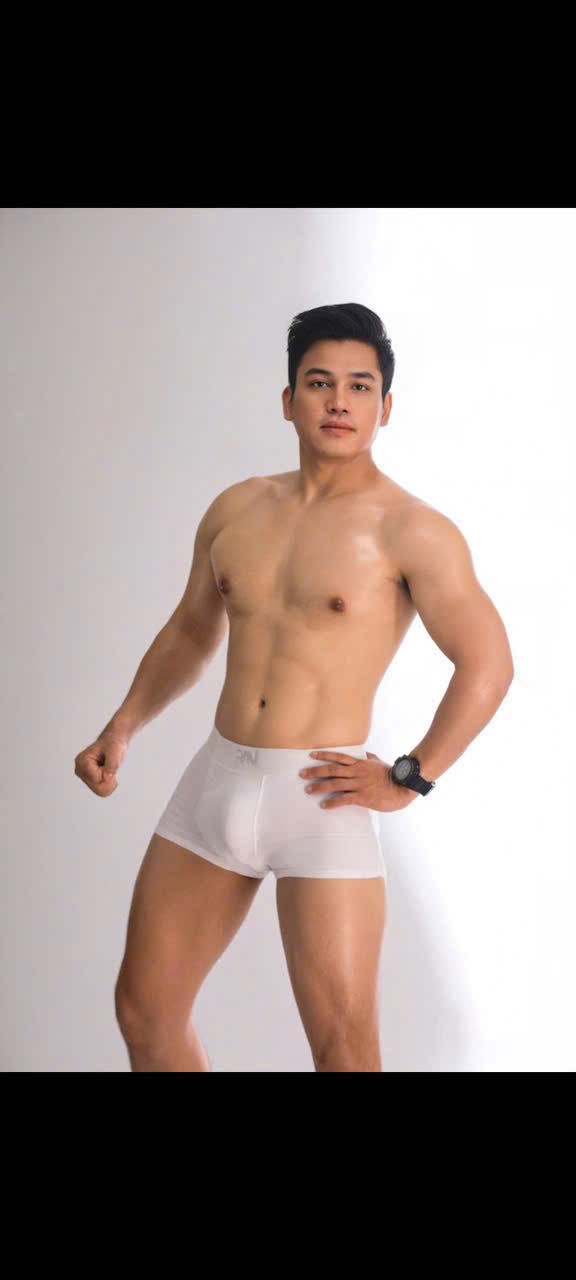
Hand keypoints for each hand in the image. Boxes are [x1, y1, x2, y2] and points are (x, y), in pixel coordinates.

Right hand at [74, 727, 129, 797]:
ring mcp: (84, 778)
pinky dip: (110, 785)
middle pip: (98, 787)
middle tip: (110, 766)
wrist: (113, 743)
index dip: (108, 772)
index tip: (107, 760)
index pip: (98, 778)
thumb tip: (107, 778)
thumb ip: (112, 764)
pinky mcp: (90, 782)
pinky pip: (103, 792)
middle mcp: (80, 771)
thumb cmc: (113, 745)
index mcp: (81, 762)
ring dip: (110, 782)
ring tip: (109, 769)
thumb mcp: (115, 751)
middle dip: (109, 778)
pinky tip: (109, 774)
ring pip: (101, 792)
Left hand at [299, 750, 416, 811]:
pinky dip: (332, 802)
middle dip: (316, 772)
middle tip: (303, 774)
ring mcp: (359, 784)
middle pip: (332, 770)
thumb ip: (369, 757)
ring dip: (320, 787)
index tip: (311, 755)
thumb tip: (363, 753)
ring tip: (309, 790)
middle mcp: (357, 772)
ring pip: (335, 784)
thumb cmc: (391, 775)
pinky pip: (344, 799)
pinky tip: (324, 805)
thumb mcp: (378, 763)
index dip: (324, 755)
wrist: (402, 787)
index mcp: (360, 763)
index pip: (338, 757)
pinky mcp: (362, 797)